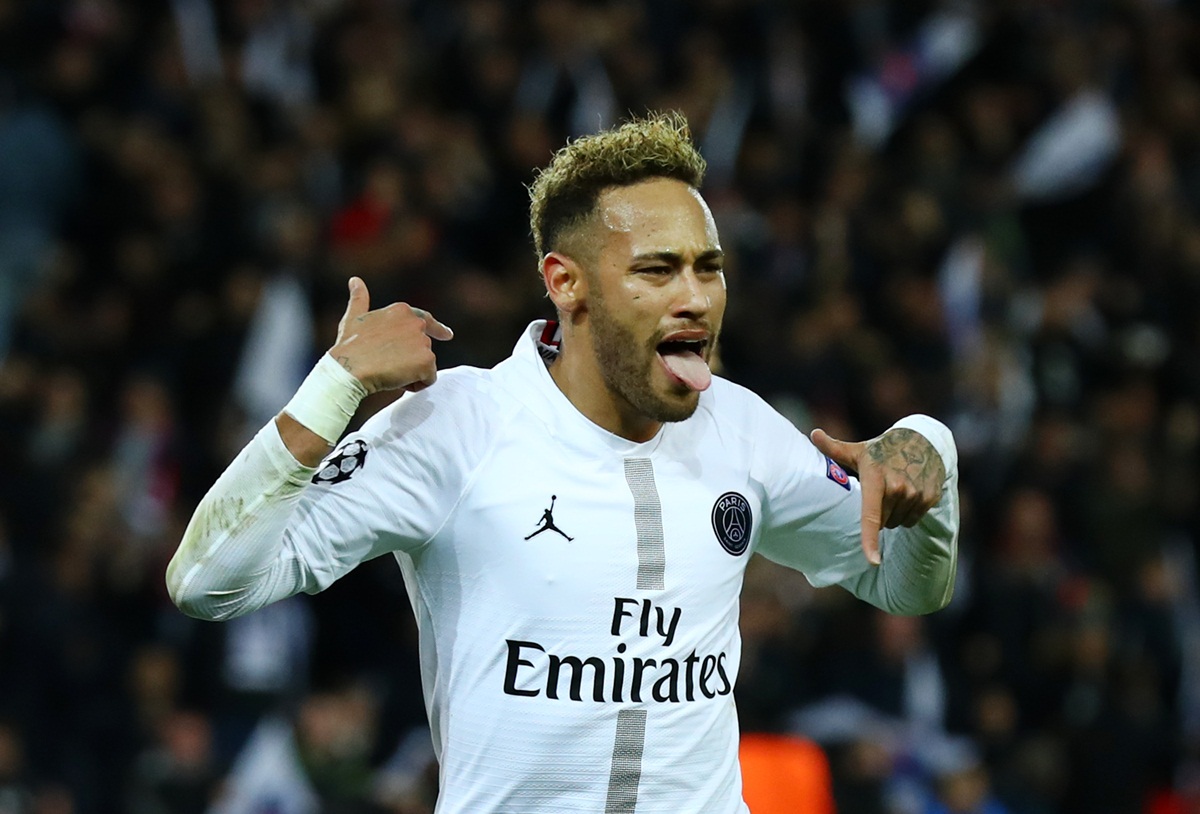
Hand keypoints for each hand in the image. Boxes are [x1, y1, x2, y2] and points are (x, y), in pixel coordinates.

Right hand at [330, 277, 453, 394]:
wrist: (350, 368)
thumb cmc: (349, 346)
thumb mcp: (353, 318)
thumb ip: (359, 298)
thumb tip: (355, 280)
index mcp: (402, 310)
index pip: (426, 320)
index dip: (438, 329)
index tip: (448, 335)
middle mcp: (417, 323)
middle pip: (422, 348)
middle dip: (408, 359)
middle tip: (385, 363)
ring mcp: (423, 342)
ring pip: (426, 365)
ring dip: (411, 372)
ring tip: (388, 371)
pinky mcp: (427, 361)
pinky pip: (429, 379)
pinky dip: (416, 384)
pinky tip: (397, 381)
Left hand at [810, 427, 945, 565]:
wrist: (923, 441)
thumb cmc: (882, 450)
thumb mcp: (858, 450)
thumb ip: (833, 448)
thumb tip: (813, 434)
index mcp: (876, 478)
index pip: (871, 515)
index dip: (870, 540)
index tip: (872, 560)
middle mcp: (898, 487)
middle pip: (882, 523)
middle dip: (879, 513)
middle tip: (880, 492)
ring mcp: (916, 494)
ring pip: (897, 523)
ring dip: (894, 513)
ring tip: (894, 490)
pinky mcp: (930, 498)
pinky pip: (912, 520)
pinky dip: (908, 512)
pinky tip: (908, 493)